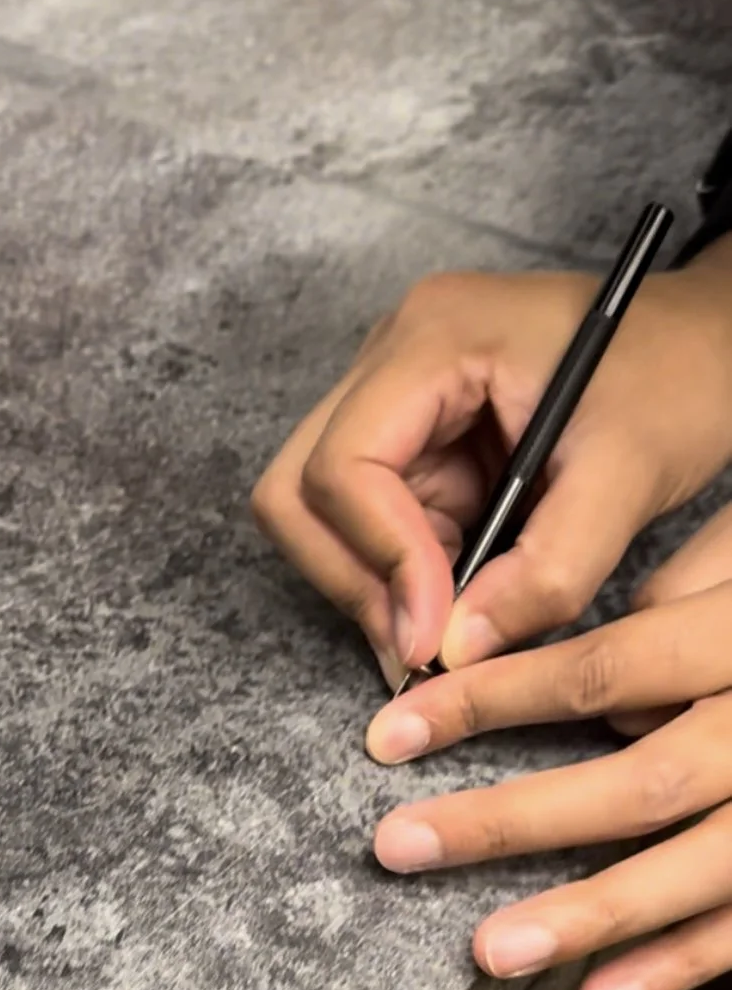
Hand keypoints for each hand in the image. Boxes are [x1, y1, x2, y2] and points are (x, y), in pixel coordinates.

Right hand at [251, 247, 731, 687]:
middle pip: (299, 492)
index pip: (342, 467)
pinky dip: (410, 574)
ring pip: (324, 518)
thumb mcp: (630, 475)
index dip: (379, 562)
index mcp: (435, 338)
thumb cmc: (681, 375)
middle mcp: (393, 359)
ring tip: (461, 618)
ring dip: (382, 583)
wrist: (712, 341)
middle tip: (426, 647)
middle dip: (356, 579)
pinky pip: (374, 525)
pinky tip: (471, 589)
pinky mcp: (416, 439)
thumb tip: (459, 652)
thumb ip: (549, 570)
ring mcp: (396, 398)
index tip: (435, 637)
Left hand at [364, 506, 731, 989]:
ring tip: (486, 950)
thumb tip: (546, 634)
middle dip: (513, 817)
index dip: (493, 695)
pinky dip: (679, 966)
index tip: (389, 729)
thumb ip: (678, 595)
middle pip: (644, 776)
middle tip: (399, 845)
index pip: (611, 662)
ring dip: (590, 913)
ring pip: (701, 863)